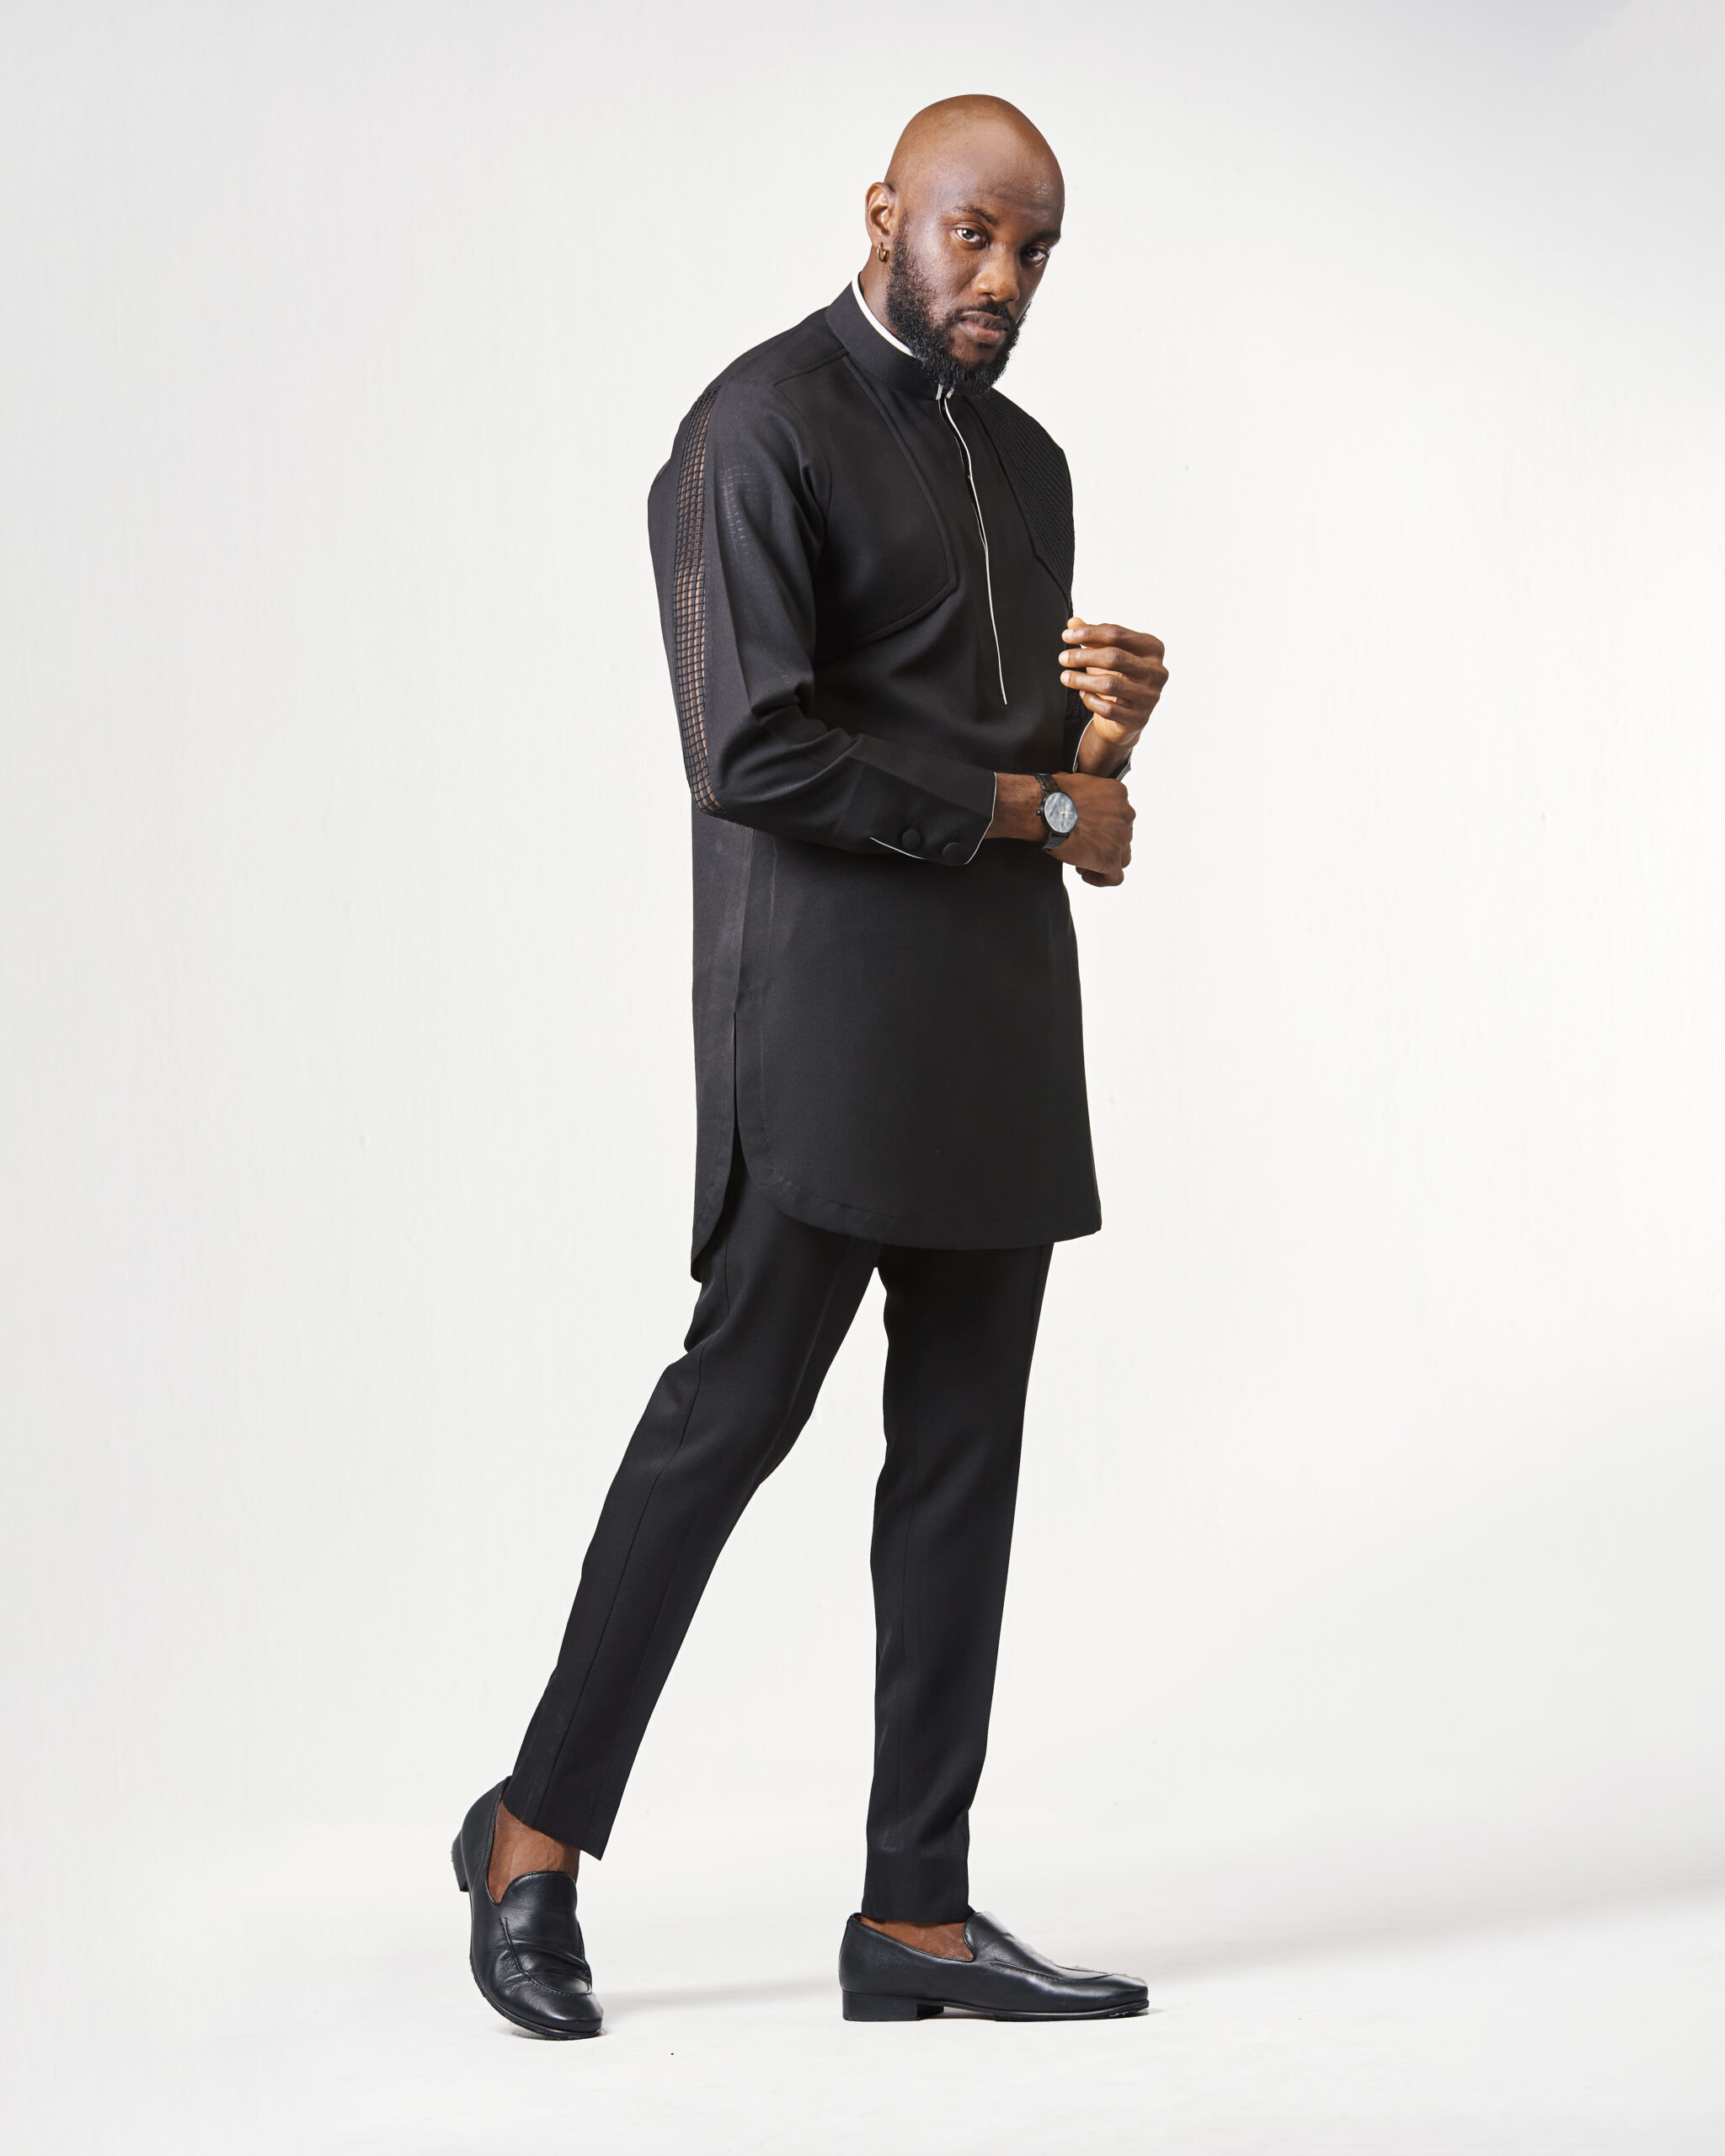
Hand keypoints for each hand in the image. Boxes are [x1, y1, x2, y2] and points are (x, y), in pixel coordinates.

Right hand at [986, 771, 1133, 885]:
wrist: (1046, 812)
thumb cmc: (1054, 796)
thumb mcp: (1078, 782)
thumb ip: (1088, 793)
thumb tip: (1078, 800)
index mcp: (1118, 794)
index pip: (1119, 814)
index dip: (1103, 825)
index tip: (1089, 829)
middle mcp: (1125, 815)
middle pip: (1122, 835)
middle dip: (1102, 842)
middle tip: (1082, 846)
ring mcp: (1121, 838)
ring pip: (1122, 856)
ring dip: (1105, 860)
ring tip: (1083, 861)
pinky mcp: (1111, 859)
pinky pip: (1115, 878)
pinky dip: (1102, 879)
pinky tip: (1086, 875)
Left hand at [1060, 616, 1167, 767]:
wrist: (1128, 717)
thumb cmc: (1119, 678)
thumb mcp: (1107, 655)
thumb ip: (1093, 638)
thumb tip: (1073, 622)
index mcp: (1152, 648)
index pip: (1117, 634)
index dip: (1089, 633)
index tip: (1067, 635)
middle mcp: (1157, 671)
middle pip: (1115, 657)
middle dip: (1084, 656)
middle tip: (1063, 658)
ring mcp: (1150, 696)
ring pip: (1111, 684)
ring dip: (1082, 680)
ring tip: (1065, 677)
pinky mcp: (1139, 718)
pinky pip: (1109, 709)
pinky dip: (1091, 701)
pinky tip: (1082, 694)